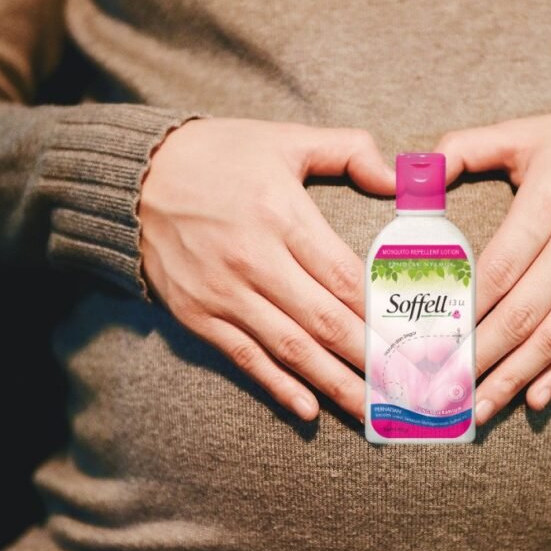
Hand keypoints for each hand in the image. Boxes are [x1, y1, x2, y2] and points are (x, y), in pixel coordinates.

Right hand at [138, 118, 394, 421]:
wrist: (134, 177)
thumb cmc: (219, 155)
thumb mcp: (284, 140)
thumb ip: (348, 151)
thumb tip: (398, 178)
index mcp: (281, 214)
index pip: (344, 277)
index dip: (384, 314)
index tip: (416, 340)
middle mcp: (253, 259)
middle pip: (326, 322)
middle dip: (372, 359)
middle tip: (409, 388)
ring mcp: (223, 293)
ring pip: (292, 349)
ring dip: (336, 384)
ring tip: (374, 411)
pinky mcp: (198, 316)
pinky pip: (246, 358)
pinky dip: (278, 386)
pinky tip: (310, 410)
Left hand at [434, 107, 550, 424]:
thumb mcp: (527, 133)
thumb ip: (466, 149)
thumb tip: (416, 173)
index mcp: (550, 204)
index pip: (499, 269)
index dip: (464, 309)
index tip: (430, 338)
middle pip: (521, 314)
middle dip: (478, 357)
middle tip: (441, 388)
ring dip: (513, 378)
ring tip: (476, 409)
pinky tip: (534, 400)